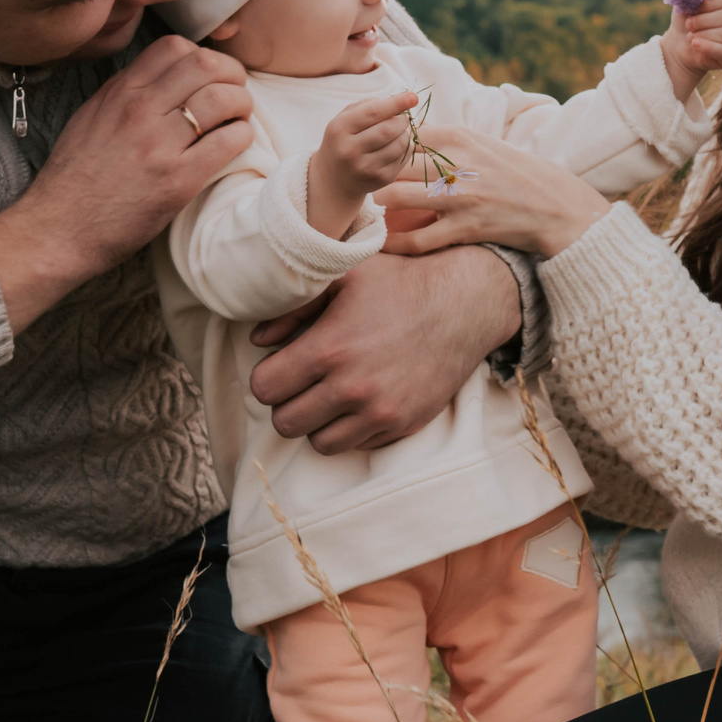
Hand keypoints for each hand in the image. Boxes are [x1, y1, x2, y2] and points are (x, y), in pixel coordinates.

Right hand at [0, 36, 252, 316]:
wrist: (58, 229)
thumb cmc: (74, 178)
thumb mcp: (91, 118)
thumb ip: (126, 94)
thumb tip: (164, 78)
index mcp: (120, 92)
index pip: (174, 47)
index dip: (202, 56)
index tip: (208, 76)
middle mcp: (140, 110)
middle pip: (206, 64)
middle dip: (231, 74)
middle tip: (234, 93)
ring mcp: (160, 144)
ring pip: (224, 98)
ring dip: (242, 105)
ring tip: (237, 119)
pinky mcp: (178, 180)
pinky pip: (229, 141)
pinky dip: (241, 136)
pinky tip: (233, 144)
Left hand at [247, 248, 519, 451]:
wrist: (464, 305)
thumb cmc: (399, 283)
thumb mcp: (343, 276)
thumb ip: (293, 306)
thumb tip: (257, 338)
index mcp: (329, 349)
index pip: (264, 388)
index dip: (267, 376)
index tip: (281, 365)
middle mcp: (352, 388)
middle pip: (285, 423)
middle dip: (287, 402)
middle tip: (303, 382)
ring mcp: (379, 412)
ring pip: (318, 443)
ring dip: (317, 421)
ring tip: (329, 394)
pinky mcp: (402, 426)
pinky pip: (356, 445)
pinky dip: (349, 429)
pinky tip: (358, 400)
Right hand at [309, 90, 418, 235]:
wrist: (333, 182)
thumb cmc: (342, 142)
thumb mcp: (343, 121)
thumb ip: (367, 106)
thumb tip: (398, 101)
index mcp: (339, 130)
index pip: (373, 112)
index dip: (396, 103)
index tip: (413, 97)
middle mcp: (350, 150)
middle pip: (389, 129)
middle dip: (402, 119)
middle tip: (401, 118)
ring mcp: (366, 168)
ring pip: (400, 143)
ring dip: (405, 133)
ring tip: (397, 132)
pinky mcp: (381, 179)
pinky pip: (404, 157)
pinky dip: (405, 147)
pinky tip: (395, 146)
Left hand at [374, 126, 609, 258]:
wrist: (553, 205)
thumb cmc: (512, 171)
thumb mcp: (481, 143)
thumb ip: (443, 139)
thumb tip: (403, 136)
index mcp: (458, 137)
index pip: (402, 137)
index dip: (381, 148)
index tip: (371, 158)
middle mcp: (456, 163)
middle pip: (391, 165)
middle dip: (372, 175)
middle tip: (361, 185)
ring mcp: (460, 197)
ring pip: (395, 198)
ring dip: (377, 205)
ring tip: (371, 209)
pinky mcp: (465, 228)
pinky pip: (417, 239)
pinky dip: (394, 243)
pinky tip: (382, 243)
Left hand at [660, 0, 721, 100]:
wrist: (681, 46)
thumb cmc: (687, 20)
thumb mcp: (684, 1)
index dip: (711, 3)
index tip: (693, 8)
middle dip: (705, 20)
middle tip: (689, 24)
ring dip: (705, 34)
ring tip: (690, 36)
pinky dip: (708, 47)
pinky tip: (695, 44)